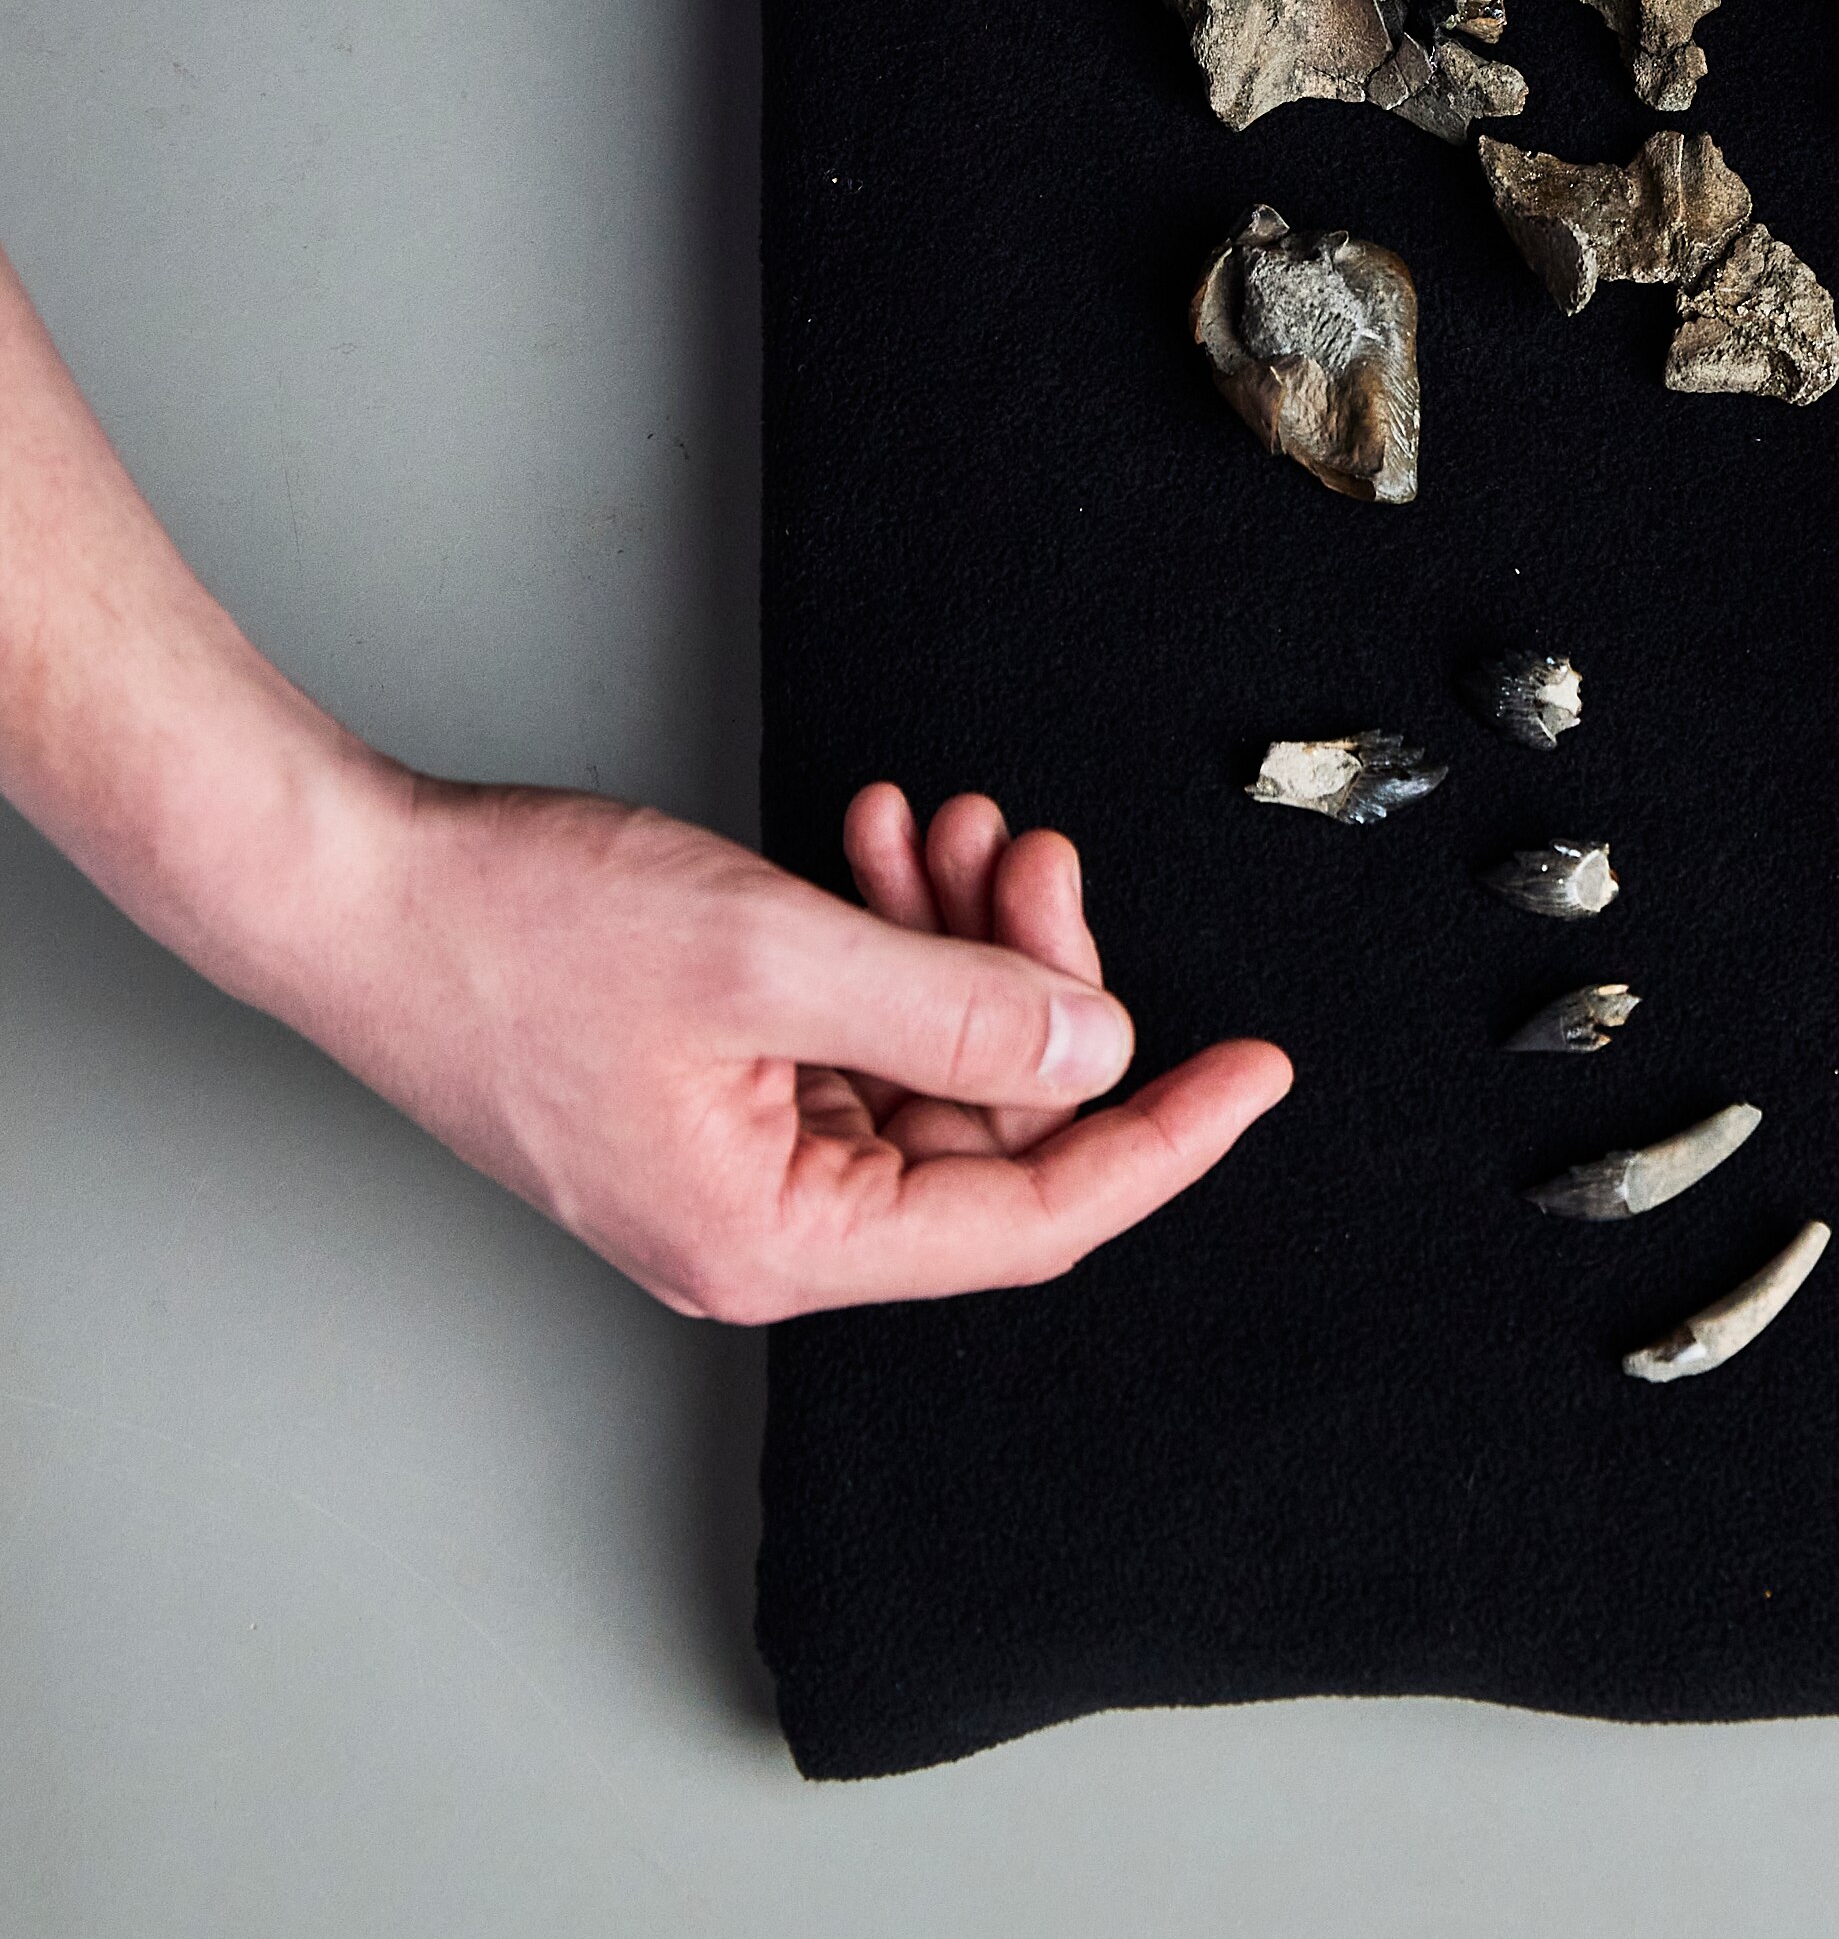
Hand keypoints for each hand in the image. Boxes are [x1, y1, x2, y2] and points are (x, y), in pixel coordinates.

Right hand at [296, 774, 1290, 1320]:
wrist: (349, 879)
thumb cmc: (508, 931)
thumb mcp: (775, 952)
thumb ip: (958, 1011)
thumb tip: (1102, 1054)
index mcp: (777, 1241)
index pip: (1036, 1221)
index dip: (1164, 1140)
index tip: (1256, 1070)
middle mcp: (764, 1224)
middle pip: (988, 1127)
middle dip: (1035, 981)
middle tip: (1038, 859)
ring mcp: (737, 1156)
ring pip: (928, 1060)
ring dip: (961, 939)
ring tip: (954, 830)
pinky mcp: (713, 1086)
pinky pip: (855, 1025)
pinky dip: (887, 934)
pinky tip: (882, 841)